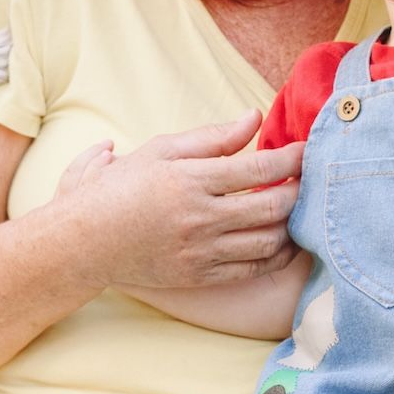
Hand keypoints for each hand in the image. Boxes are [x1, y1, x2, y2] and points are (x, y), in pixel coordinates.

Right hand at [47, 112, 303, 289]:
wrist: (84, 242)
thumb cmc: (119, 188)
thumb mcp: (161, 151)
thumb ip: (212, 137)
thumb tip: (255, 117)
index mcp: (190, 179)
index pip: (259, 167)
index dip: (293, 158)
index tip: (308, 151)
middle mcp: (199, 217)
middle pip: (273, 206)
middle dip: (301, 192)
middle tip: (310, 180)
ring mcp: (201, 251)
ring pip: (269, 241)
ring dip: (292, 224)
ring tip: (298, 208)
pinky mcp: (200, 276)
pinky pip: (253, 269)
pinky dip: (277, 254)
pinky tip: (282, 240)